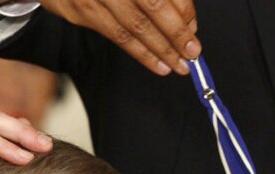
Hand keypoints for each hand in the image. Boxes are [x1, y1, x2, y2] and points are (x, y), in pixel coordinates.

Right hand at [35, 0, 199, 75]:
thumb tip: (187, 18)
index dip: (183, 10)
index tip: (194, 27)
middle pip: (152, 7)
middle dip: (176, 34)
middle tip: (193, 53)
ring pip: (135, 27)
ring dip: (161, 50)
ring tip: (179, 65)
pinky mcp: (81, 11)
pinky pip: (118, 37)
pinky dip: (141, 54)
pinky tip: (158, 64)